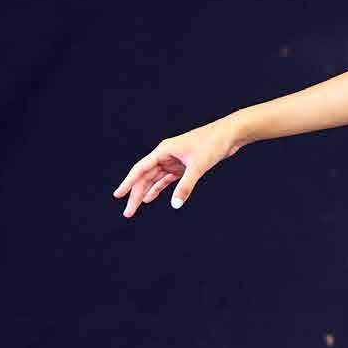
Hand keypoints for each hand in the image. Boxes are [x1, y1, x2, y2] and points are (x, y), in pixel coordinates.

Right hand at [113, 116, 243, 217]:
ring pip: (155, 179)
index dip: (128, 183)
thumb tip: (176, 204)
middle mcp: (166, 155)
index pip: (140, 169)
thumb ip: (186, 186)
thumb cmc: (212, 143)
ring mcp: (174, 160)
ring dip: (146, 193)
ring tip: (136, 207)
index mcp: (164, 150)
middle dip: (136, 194)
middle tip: (128, 212)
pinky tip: (151, 197)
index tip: (118, 195)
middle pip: (145, 177)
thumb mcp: (198, 166)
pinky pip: (167, 179)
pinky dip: (159, 189)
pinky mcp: (184, 166)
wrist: (229, 134)